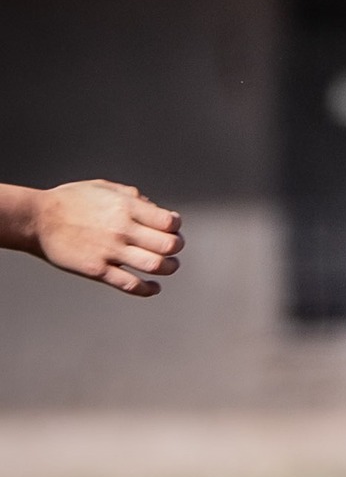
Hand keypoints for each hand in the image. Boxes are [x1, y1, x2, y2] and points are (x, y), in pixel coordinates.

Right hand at [30, 180, 183, 295]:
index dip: (175, 227)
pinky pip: (131, 284)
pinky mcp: (97, 270)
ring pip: (155, 265)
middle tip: (173, 248)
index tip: (172, 229)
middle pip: (169, 245)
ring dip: (169, 268)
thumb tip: (156, 208)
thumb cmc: (69, 201)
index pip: (170, 222)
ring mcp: (110, 251)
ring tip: (168, 266)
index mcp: (126, 207)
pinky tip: (153, 287)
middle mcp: (122, 229)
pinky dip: (148, 289)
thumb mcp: (104, 187)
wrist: (37, 219)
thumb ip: (133, 196)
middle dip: (176, 247)